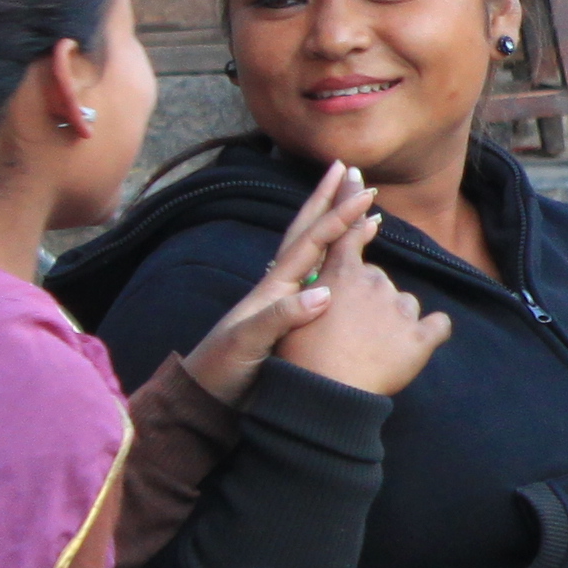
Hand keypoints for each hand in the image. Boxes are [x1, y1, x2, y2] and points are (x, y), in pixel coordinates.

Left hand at [183, 163, 376, 404]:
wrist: (203, 397)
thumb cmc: (222, 371)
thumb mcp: (247, 344)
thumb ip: (281, 317)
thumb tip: (322, 293)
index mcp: (273, 288)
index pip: (311, 242)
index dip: (338, 216)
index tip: (364, 193)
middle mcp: (278, 286)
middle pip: (306, 232)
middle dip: (327, 199)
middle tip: (347, 169)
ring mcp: (282, 300)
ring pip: (313, 250)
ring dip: (333, 222)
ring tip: (355, 202)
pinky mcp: (289, 318)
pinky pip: (319, 277)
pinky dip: (336, 258)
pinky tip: (348, 258)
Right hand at [277, 216, 451, 398]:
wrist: (325, 397)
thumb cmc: (300, 360)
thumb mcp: (292, 315)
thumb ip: (312, 290)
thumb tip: (321, 287)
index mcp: (340, 275)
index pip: (349, 234)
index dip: (350, 204)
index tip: (355, 178)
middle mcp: (373, 284)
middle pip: (377, 279)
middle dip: (368, 296)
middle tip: (352, 329)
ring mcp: (400, 309)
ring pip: (405, 303)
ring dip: (394, 319)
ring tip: (371, 348)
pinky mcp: (420, 338)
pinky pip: (438, 326)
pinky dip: (431, 333)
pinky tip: (416, 347)